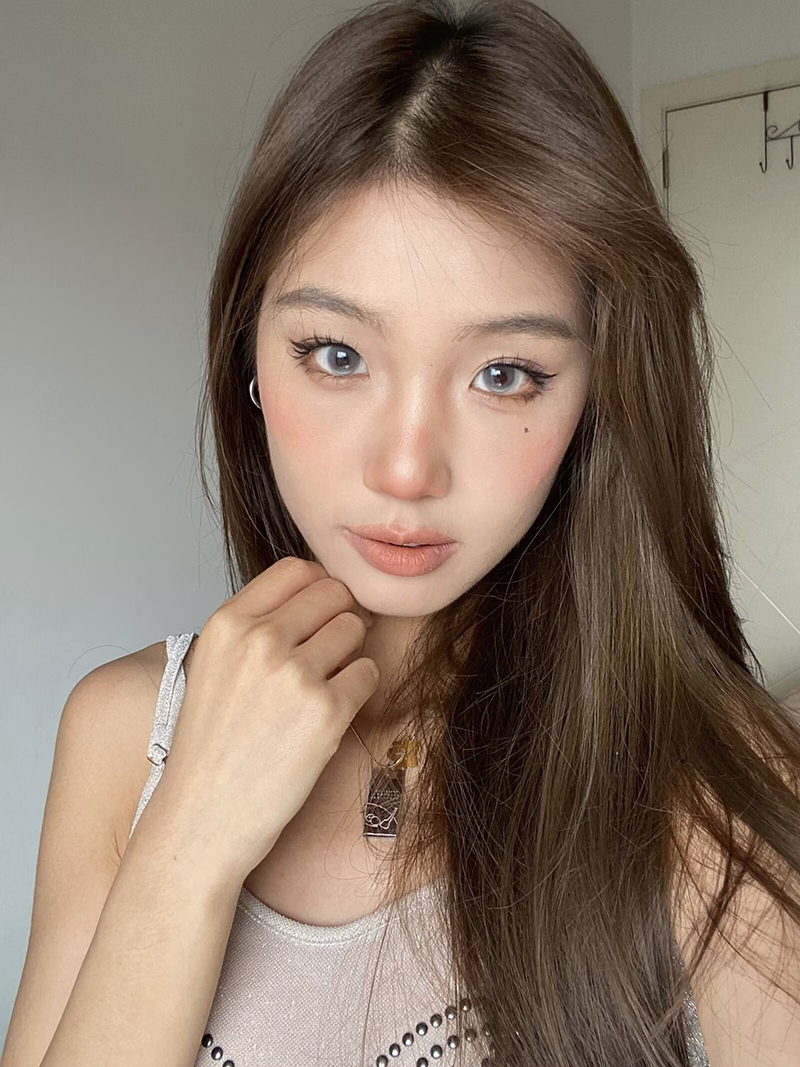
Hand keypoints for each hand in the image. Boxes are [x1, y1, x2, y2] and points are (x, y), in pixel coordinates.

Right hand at [139, 556, 379, 882]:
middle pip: (332, 592)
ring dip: (351, 652)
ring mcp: (294, 675)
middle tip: (332, 649)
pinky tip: (333, 712)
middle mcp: (259, 640)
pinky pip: (369, 672)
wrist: (204, 817)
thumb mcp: (214, 666)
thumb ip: (256, 626)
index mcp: (226, 623)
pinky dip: (360, 688)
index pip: (295, 569)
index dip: (317, 586)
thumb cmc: (211, 747)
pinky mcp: (326, 711)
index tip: (321, 609)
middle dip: (340, 616)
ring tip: (326, 685)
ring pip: (355, 628)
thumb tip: (316, 593)